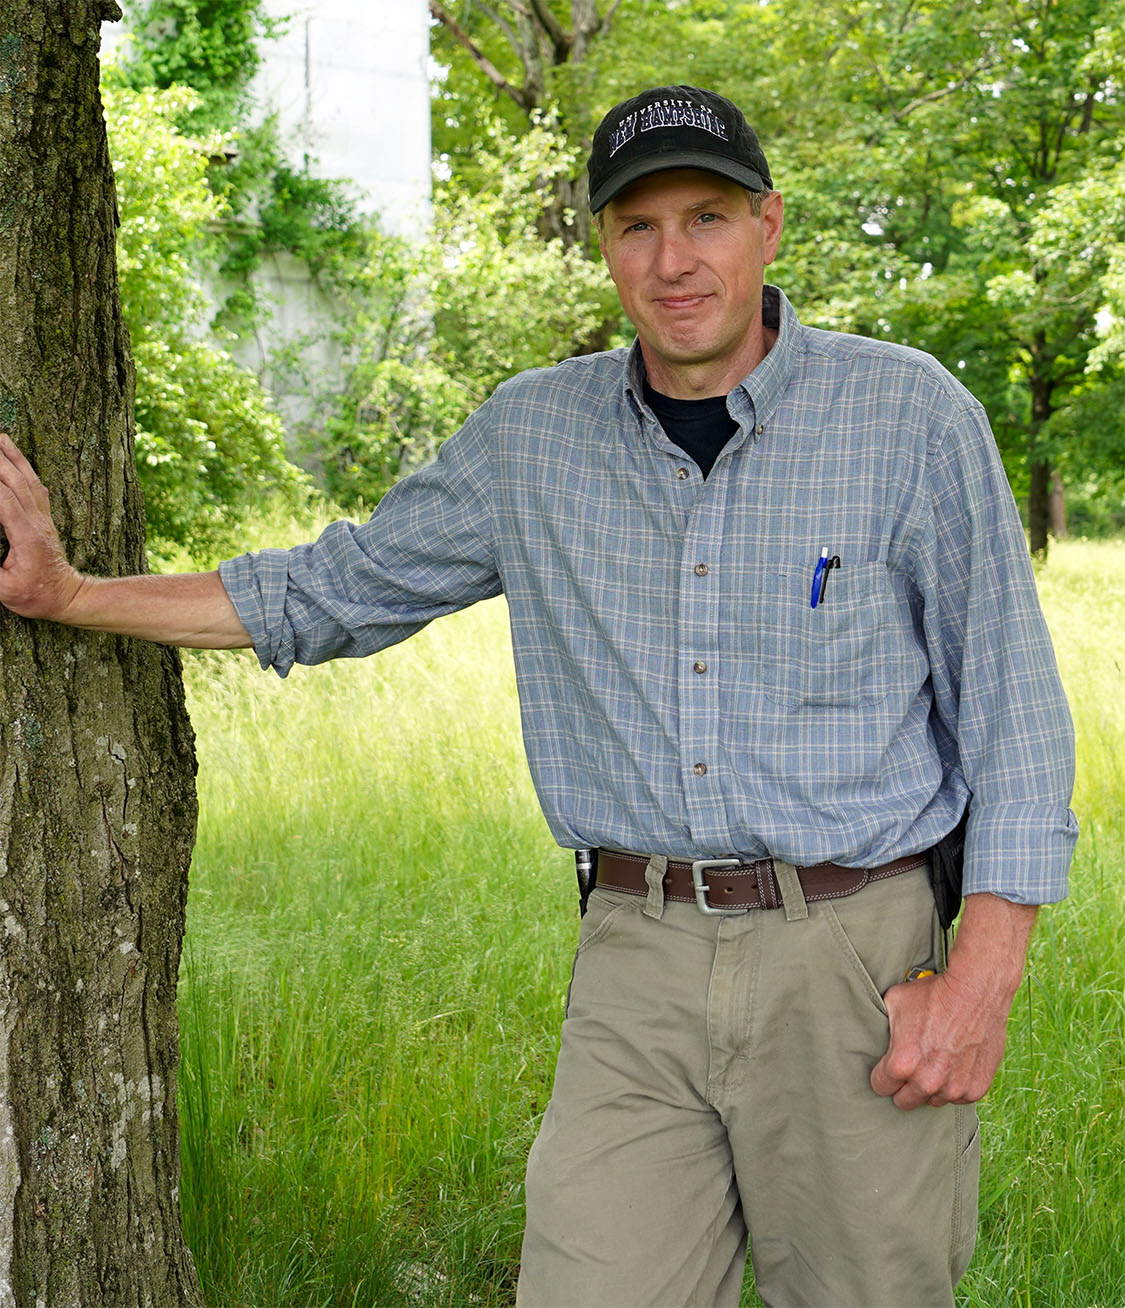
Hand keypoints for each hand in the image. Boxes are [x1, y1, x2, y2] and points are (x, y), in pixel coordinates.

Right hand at [0, 433, 84, 620]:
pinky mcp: (45, 517)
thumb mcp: (5, 591)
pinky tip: (15, 454)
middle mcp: (37, 521)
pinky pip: (35, 485)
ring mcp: (43, 517)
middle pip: (15, 481)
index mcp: (26, 536)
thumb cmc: (37, 597)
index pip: (3, 500)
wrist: (69, 597)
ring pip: (27, 478)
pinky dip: (24, 466)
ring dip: (11, 455)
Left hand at [870, 892, 1036, 1110]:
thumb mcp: (895, 1003)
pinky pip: (959, 1098)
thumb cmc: (933, 994)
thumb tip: (878, 1035)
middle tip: (911, 1068)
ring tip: (935, 1064)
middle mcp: (927, 1082)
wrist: (975, 991)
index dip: (882, 1076)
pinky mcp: (976, 1088)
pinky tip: (955, 1066)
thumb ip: (885, 1028)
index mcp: (902, 1064)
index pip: (880, 1087)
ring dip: (931, 1087)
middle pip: (905, 1101)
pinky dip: (956, 1086)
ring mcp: (954, 1089)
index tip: (887, 1068)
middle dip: (904, 1087)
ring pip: (933, 1100)